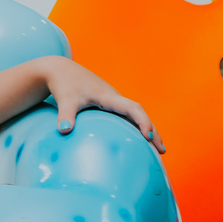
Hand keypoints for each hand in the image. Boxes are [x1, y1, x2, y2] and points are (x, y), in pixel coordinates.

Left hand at [46, 59, 164, 153]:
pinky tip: (137, 141)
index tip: (150, 136)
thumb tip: (63, 130)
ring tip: (157, 151)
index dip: (143, 121)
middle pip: (140, 114)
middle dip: (153, 130)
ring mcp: (112, 101)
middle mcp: (114, 98)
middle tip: (162, 151)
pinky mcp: (107, 104)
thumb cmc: (64, 84)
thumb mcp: (65, 100)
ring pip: (135, 116)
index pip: (132, 108)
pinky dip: (134, 128)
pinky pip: (126, 117)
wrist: (60, 70)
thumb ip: (65, 115)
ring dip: (147, 130)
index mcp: (108, 96)